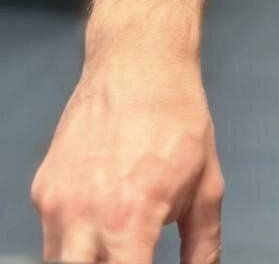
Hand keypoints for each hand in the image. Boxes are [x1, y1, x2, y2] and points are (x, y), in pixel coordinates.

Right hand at [30, 55, 223, 262]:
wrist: (138, 62)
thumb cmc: (178, 119)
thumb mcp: (206, 185)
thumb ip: (203, 245)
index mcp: (129, 220)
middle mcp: (84, 217)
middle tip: (130, 255)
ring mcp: (57, 204)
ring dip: (88, 261)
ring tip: (118, 243)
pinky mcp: (42, 189)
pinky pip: (51, 236)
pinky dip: (72, 241)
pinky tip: (99, 219)